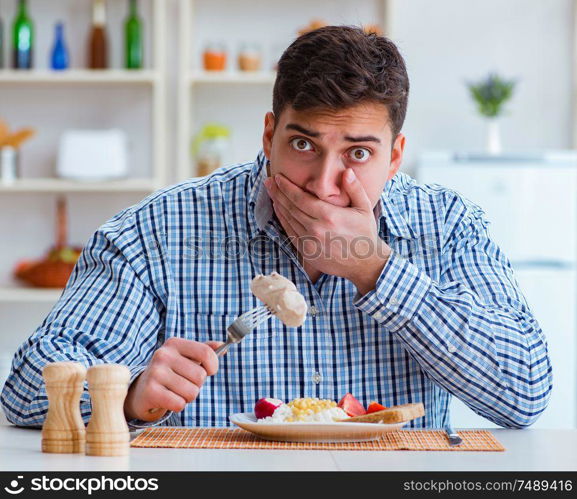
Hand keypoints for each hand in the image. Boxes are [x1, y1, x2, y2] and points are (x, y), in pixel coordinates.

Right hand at [123, 338, 222, 421]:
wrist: (141, 391)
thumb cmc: (170, 373)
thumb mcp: (185, 358)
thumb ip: (204, 351)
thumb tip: (222, 346)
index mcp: (174, 343)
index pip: (206, 353)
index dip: (213, 366)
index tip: (209, 371)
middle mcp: (163, 355)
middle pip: (200, 376)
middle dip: (197, 385)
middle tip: (183, 383)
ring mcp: (156, 372)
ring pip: (192, 392)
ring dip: (187, 397)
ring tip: (175, 391)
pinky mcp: (151, 391)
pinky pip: (180, 404)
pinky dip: (178, 405)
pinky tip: (168, 399)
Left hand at [264, 169, 390, 294]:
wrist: (364, 263)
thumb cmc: (365, 234)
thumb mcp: (365, 208)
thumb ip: (355, 188)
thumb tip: (347, 171)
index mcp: (329, 216)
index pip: (300, 198)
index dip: (286, 187)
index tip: (278, 178)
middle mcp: (316, 229)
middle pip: (290, 207)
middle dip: (277, 193)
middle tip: (268, 181)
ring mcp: (310, 242)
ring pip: (288, 220)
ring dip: (277, 205)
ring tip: (271, 192)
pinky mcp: (306, 252)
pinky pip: (290, 232)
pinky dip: (282, 220)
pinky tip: (279, 210)